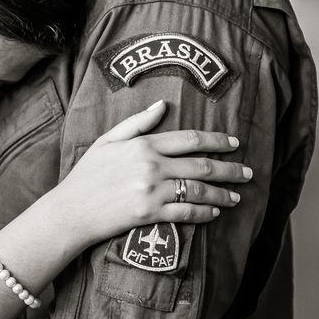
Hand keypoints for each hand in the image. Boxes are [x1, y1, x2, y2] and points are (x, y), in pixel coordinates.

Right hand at [58, 101, 251, 245]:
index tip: (234, 143)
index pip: (190, 139)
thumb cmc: (87, 174)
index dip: (217, 141)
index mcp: (143, 144)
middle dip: (230, 169)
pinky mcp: (150, 214)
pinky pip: (185, 213)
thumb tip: (163, 104)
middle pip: (201, 166)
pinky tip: (214, 213)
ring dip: (222, 194)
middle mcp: (151, 166)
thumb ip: (137, 122)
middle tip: (248, 173)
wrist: (71, 210)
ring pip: (198, 191)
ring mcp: (151, 191)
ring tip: (235, 197)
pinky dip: (204, 213)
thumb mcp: (108, 140)